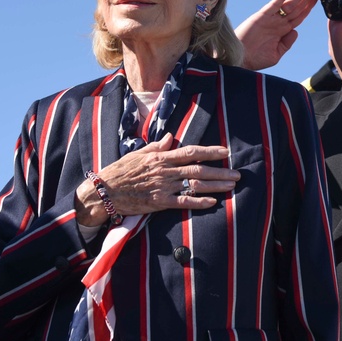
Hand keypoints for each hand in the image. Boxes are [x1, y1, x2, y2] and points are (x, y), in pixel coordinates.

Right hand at [76, 134, 240, 225]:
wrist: (104, 191)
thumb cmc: (120, 171)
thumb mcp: (139, 154)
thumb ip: (157, 147)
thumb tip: (170, 138)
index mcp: (161, 157)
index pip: (191, 152)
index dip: (210, 151)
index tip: (226, 152)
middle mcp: (165, 171)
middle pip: (198, 169)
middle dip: (220, 171)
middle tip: (237, 174)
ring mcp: (163, 187)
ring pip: (194, 185)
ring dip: (215, 186)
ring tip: (232, 186)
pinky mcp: (158, 202)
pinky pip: (183, 202)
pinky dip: (198, 202)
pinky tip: (213, 202)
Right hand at [236, 0, 317, 70]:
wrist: (240, 60)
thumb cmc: (256, 59)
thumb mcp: (276, 54)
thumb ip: (286, 43)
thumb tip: (296, 31)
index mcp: (283, 32)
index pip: (299, 17)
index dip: (308, 8)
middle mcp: (278, 23)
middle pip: (296, 9)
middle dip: (306, 0)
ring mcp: (270, 19)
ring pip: (287, 6)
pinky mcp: (261, 17)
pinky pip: (273, 6)